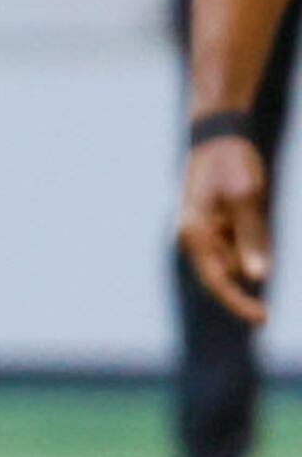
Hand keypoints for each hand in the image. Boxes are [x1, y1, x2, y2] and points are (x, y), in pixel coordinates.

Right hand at [181, 136, 274, 325]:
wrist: (216, 138)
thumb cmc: (230, 164)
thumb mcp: (246, 198)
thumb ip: (252, 238)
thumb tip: (258, 277)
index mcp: (194, 235)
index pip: (218, 281)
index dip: (239, 302)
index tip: (263, 318)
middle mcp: (193, 241)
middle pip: (232, 269)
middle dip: (251, 254)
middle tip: (251, 209)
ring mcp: (202, 236)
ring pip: (238, 257)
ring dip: (252, 241)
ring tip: (247, 202)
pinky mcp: (212, 230)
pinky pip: (239, 244)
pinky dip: (249, 234)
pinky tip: (244, 205)